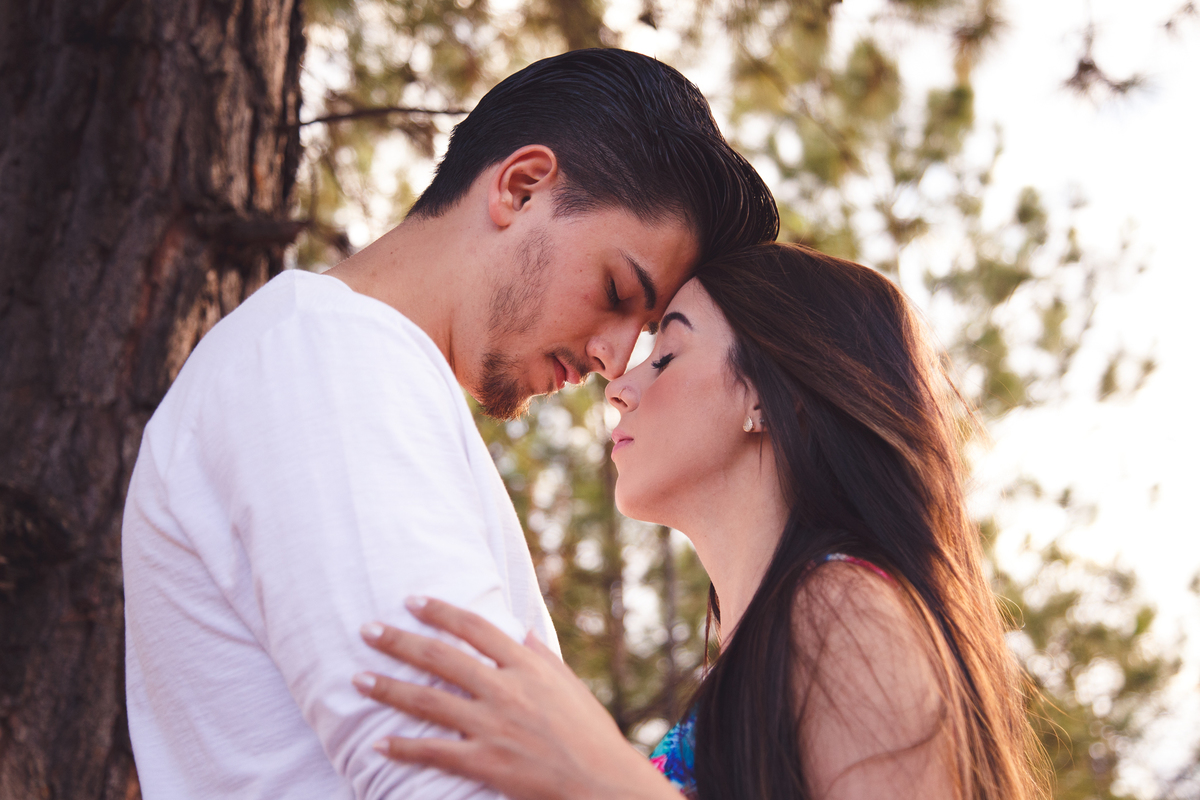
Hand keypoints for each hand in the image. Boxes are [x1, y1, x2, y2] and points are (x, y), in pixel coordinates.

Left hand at [353, 597, 681, 799]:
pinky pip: (435, 752)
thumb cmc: (590, 733)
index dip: (440, 611)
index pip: (474, 627)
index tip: (411, 601)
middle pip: (441, 658)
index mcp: (526, 666)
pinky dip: (404, 748)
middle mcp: (506, 690)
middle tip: (367, 630)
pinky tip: (378, 744)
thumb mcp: (569, 685)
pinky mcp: (486, 763)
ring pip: (428, 701)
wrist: (603, 782)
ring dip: (389, 688)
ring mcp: (493, 726)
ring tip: (359, 678)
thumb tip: (520, 631)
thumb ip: (540, 657)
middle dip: (400, 641)